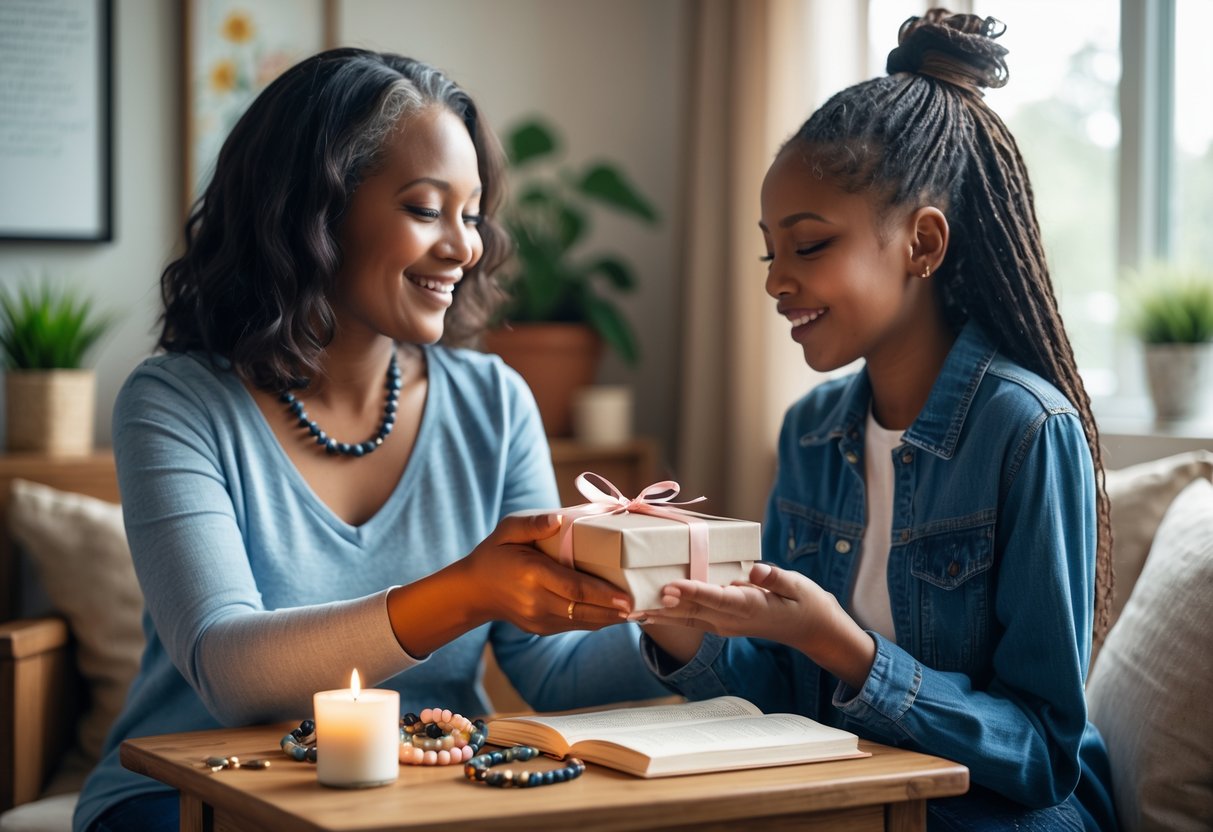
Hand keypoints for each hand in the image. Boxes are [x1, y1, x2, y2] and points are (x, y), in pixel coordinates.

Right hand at [461, 512, 631, 633]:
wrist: (474, 590)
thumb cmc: (496, 553)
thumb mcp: (508, 529)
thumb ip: (533, 524)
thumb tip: (558, 518)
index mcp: (531, 574)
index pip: (574, 588)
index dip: (602, 595)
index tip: (627, 597)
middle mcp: (536, 601)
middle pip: (582, 609)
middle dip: (614, 611)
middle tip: (642, 606)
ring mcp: (538, 619)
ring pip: (581, 621)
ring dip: (610, 619)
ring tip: (637, 612)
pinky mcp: (541, 627)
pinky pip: (574, 625)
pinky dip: (596, 621)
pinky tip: (615, 614)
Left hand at [641, 562, 876, 687]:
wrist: (811, 629)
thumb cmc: (805, 601)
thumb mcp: (797, 585)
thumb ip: (774, 577)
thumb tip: (756, 569)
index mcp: (749, 606)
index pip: (716, 598)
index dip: (692, 592)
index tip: (670, 588)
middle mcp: (732, 619)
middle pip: (691, 612)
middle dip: (661, 607)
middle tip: (632, 603)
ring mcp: (725, 624)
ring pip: (686, 619)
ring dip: (658, 616)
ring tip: (629, 612)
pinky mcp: (722, 623)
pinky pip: (691, 620)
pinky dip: (669, 617)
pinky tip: (649, 613)